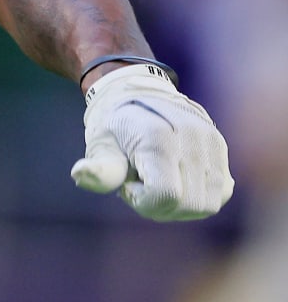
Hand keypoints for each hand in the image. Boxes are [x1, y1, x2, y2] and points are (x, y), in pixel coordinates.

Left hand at [72, 63, 234, 219]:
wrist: (139, 94)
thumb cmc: (115, 125)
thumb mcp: (100, 145)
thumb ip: (100, 168)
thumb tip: (79, 175)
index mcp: (159, 137)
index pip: (165, 195)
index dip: (144, 202)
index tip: (128, 186)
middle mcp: (192, 139)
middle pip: (188, 205)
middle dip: (160, 207)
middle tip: (140, 186)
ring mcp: (211, 142)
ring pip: (207, 204)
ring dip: (180, 205)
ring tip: (158, 182)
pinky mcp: (221, 149)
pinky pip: (220, 192)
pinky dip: (198, 197)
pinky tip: (177, 181)